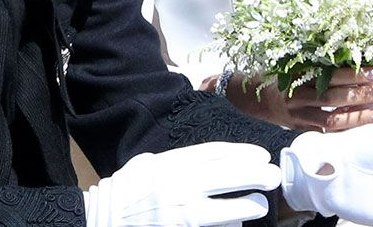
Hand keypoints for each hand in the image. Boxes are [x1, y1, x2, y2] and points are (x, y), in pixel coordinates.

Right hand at [84, 142, 280, 226]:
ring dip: (249, 205)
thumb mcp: (143, 166)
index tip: (260, 155)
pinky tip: (238, 224)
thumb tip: (201, 161)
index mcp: (170, 164)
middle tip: (273, 175)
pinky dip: (228, 226)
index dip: (242, 153)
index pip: (215, 153)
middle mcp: (178, 186)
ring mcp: (181, 213)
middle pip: (228, 175)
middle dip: (256, 175)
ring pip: (228, 209)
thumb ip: (171, 161)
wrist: (98, 222)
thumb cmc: (120, 194)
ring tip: (261, 205)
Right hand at [220, 68, 372, 131]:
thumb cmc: (271, 73)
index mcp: (293, 76)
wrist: (245, 97)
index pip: (328, 75)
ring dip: (358, 116)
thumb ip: (313, 59)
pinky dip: (346, 129)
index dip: (353, 74)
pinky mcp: (301, 128)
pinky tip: (364, 126)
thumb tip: (349, 52)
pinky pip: (326, 131)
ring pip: (332, 120)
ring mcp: (298, 116)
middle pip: (332, 98)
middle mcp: (295, 98)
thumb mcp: (289, 60)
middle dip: (360, 95)